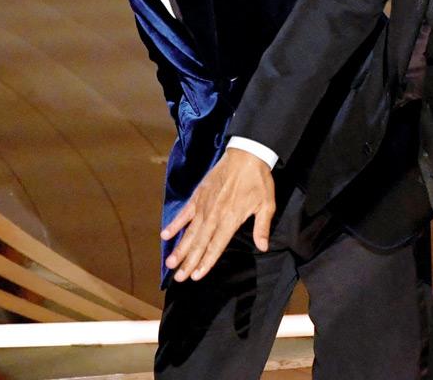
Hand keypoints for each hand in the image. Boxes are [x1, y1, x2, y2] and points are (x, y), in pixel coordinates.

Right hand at [160, 148, 275, 281]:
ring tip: (169, 263)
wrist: (246, 155)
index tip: (196, 276)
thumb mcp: (267, 205)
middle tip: (178, 277)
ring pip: (189, 232)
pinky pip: (184, 213)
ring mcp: (204, 205)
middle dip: (188, 262)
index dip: (206, 262)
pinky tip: (165, 235)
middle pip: (199, 243)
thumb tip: (262, 247)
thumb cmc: (259, 181)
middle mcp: (214, 215)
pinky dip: (175, 224)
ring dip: (180, 248)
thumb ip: (262, 227)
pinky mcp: (198, 196)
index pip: (216, 246)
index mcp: (231, 219)